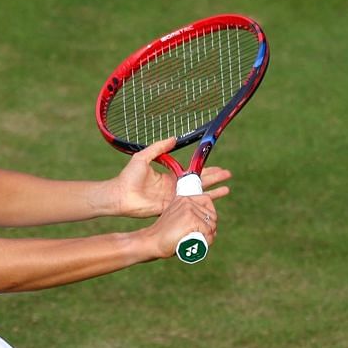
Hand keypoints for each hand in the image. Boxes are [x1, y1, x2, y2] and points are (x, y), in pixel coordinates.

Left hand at [105, 137, 233, 216]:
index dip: (205, 169)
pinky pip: (187, 207)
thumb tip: (174, 138)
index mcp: (170, 177)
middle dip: (214, 179)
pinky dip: (200, 205)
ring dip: (212, 192)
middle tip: (228, 175)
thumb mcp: (143, 157)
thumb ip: (158, 148)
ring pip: (197, 196)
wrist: (119, 194)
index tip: (218, 166)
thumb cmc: (128, 176)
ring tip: (227, 189)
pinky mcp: (170, 209)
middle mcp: (174, 188)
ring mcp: (173, 200)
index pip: (192, 173)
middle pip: (199, 183)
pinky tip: (212, 204)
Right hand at [142, 187, 225, 260]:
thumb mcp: (175, 220)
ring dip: (209, 236)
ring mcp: (189, 209)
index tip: (205, 226)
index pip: (207, 201)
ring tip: (199, 243)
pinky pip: (208, 231)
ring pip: (212, 224)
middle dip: (210, 228)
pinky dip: (207, 241)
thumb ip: (188, 216)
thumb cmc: (163, 236)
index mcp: (183, 199)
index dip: (210, 215)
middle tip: (201, 238)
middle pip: (212, 214)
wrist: (151, 242)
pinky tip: (199, 245)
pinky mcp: (191, 219)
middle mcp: (187, 201)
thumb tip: (210, 223)